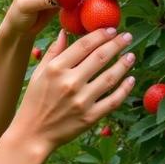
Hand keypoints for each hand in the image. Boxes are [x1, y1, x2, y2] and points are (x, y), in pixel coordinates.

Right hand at [9, 27, 135, 153]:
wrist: (33, 133)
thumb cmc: (34, 101)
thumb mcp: (39, 73)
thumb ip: (54, 52)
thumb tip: (66, 32)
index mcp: (56, 69)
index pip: (84, 45)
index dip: (100, 35)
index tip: (111, 29)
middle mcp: (70, 83)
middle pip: (100, 57)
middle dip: (117, 44)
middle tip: (127, 37)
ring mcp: (82, 101)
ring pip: (110, 77)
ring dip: (124, 64)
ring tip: (131, 55)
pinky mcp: (90, 117)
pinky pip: (113, 100)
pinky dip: (125, 89)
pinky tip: (131, 79)